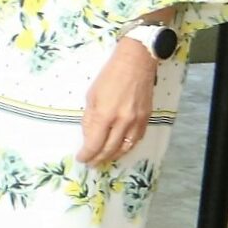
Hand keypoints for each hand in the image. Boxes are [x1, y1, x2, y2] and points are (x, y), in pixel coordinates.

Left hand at [78, 37, 158, 165]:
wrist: (136, 63)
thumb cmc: (109, 76)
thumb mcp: (91, 96)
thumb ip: (90, 118)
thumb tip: (89, 135)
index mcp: (105, 115)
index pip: (94, 143)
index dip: (87, 154)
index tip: (81, 158)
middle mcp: (122, 121)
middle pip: (110, 149)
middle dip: (99, 159)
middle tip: (91, 164)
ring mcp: (137, 121)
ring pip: (125, 148)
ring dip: (113, 156)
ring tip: (104, 160)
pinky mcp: (146, 118)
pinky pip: (136, 139)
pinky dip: (127, 147)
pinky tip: (120, 149)